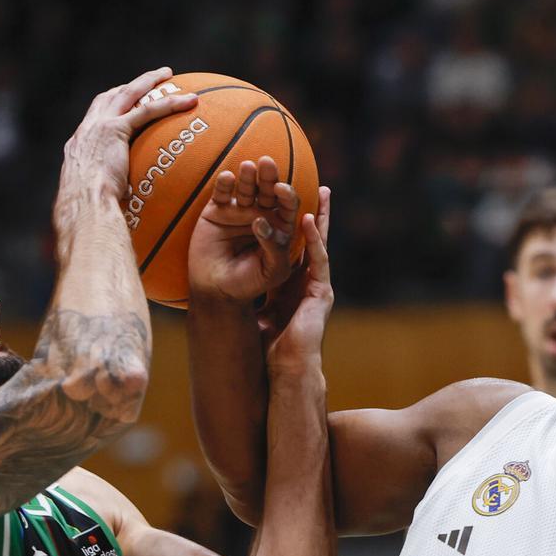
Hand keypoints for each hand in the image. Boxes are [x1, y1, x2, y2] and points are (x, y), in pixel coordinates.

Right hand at [53, 67, 196, 249]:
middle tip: (150, 79)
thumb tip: (124, 208)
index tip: (125, 102)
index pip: (96, 118)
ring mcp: (99, 127)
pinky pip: (147, 111)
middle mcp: (86, 131)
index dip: (111, 107)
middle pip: (110, 97)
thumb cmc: (88, 212)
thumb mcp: (97, 200)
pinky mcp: (115, 130)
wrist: (82, 206)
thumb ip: (110, 195)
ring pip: (129, 94)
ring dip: (149, 82)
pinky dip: (169, 104)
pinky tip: (190, 101)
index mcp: (79, 146)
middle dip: (130, 85)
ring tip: (169, 75)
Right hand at [188, 156, 301, 302]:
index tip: (282, 189)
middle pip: (268, 190)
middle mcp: (261, 215)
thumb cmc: (249, 284)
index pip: (288, 206)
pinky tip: (227, 178)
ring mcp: (239, 211)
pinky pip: (222, 193)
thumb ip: (275, 248)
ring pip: (247, 187)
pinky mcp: (217, 210)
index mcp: (280, 227)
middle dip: (269, 176)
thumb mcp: (272, 271)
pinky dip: (224, 184)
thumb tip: (261, 221)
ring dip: (248, 176)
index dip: (287, 195)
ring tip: (247, 167)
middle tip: (267, 163)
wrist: (216, 291)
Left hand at [263, 186, 332, 375]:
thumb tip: (234, 294)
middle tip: (318, 187)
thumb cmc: (274, 348)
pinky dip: (314, 239)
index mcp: (297, 284)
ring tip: (318, 192)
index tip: (288, 204)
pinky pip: (318, 260)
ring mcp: (319, 285)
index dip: (294, 227)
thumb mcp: (262, 316)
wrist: (290, 368)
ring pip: (321, 245)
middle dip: (316, 213)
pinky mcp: (322, 292)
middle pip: (313, 241)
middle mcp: (311, 281)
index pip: (296, 249)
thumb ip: (256, 300)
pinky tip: (307, 219)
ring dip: (319, 216)